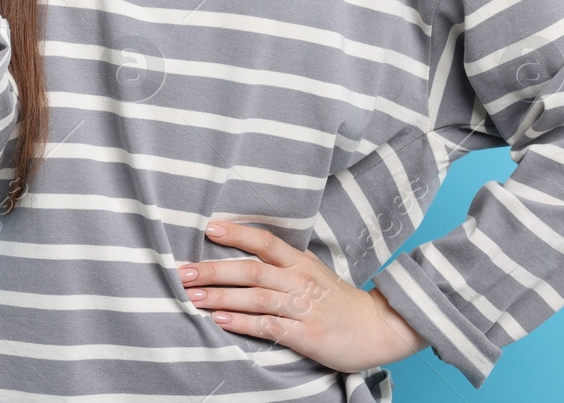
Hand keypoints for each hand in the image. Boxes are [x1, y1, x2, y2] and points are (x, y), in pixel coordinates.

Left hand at [177, 220, 428, 372]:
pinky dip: (243, 323)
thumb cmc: (338, 300)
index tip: (208, 228)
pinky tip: (221, 321)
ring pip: (255, 297)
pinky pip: (269, 326)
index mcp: (300, 262)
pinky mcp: (306, 335)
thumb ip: (283, 262)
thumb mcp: (313, 271)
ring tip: (193, 297)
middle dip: (214, 270)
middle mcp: (300, 281)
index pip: (265, 241)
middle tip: (184, 272)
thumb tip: (245, 250)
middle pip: (251, 270)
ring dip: (221, 297)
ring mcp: (303, 308)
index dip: (237, 233)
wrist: (379, 328)